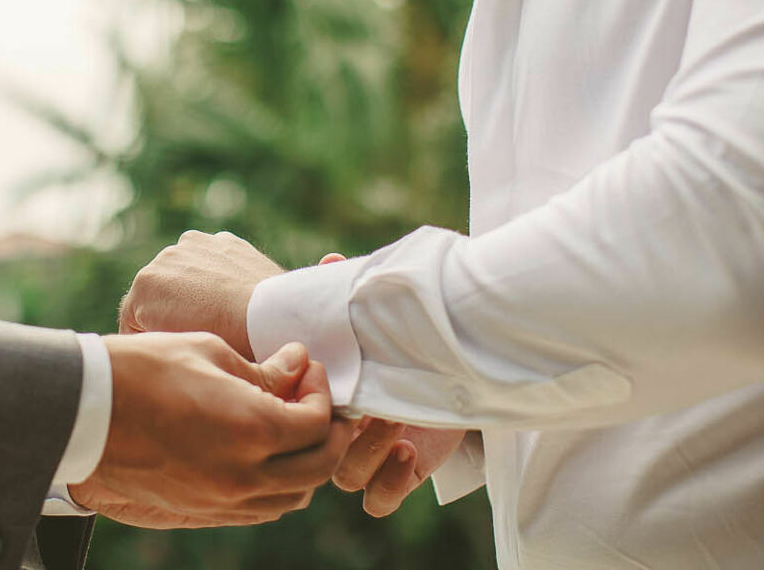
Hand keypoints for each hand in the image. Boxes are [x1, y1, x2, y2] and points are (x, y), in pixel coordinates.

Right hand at [70, 333, 350, 527]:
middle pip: (318, 467)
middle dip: (329, 433)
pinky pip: (260, 508)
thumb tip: (297, 365)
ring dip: (305, 464)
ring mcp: (223, 499)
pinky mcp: (203, 510)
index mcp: (250, 429)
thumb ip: (263, 369)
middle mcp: (244, 474)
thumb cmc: (143, 369)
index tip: (306, 369)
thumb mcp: (209, 353)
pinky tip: (262, 452)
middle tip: (318, 401)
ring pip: (293, 496)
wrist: (85, 412)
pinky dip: (276, 485)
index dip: (322, 393)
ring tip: (290, 426)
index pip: (317, 423)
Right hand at [119, 231, 285, 358]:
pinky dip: (219, 279)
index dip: (155, 343)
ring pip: (185, 277)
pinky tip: (235, 303)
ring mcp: (194, 244)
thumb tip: (161, 345)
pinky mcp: (224, 240)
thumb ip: (162, 344)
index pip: (134, 322)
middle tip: (199, 343)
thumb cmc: (226, 349)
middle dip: (172, 315)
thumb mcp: (182, 355)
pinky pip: (213, 265)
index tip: (175, 357)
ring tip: (220, 322)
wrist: (274, 320)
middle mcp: (163, 257)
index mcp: (144, 286)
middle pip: (159, 296)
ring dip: (195, 293)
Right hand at [301, 253, 462, 517]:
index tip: (332, 379)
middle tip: (372, 409)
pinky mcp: (398, 476)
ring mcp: (369, 455)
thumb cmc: (418, 334)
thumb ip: (355, 292)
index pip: (295, 407)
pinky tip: (408, 453)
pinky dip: (388, 484)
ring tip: (397, 427)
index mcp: (330, 390)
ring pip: (344, 476)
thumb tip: (330, 262)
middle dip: (339, 431)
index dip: (305, 401)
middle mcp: (343, 426)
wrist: (468, 362)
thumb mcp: (385, 312)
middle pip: (314, 448)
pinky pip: (376, 501)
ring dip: (368, 452)